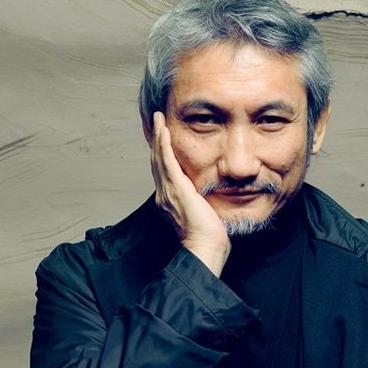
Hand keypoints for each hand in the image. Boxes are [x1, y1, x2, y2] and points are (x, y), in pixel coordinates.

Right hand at [151, 111, 230, 275]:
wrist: (204, 248)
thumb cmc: (208, 237)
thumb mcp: (204, 213)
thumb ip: (203, 201)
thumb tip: (211, 194)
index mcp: (170, 200)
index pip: (164, 172)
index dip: (162, 154)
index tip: (163, 139)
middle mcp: (164, 194)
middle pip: (157, 162)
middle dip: (157, 141)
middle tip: (156, 122)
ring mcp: (168, 191)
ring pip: (159, 158)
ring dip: (158, 136)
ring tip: (158, 120)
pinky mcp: (175, 188)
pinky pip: (167, 161)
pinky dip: (164, 145)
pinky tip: (163, 131)